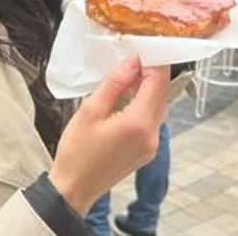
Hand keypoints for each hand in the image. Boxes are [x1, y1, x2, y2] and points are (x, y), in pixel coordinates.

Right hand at [47, 56, 169, 214]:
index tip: (141, 47)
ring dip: (148, 88)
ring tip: (127, 76)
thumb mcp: (90, 110)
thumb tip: (132, 61)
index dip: (153, 61)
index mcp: (138, 123)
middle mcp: (152, 135)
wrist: (74, 188)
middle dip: (152, 72)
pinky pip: (152, 119)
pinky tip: (127, 97)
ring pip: (159, 106)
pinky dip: (144, 104)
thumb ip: (114, 83)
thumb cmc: (76, 153)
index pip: (158, 82)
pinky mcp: (147, 150)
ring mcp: (152, 145)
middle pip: (163, 93)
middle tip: (133, 57)